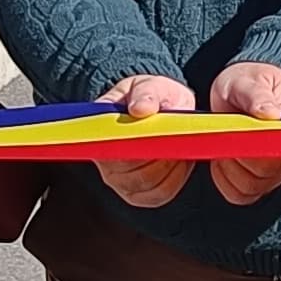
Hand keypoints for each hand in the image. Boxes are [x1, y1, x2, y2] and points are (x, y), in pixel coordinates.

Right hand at [95, 73, 200, 208]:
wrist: (164, 108)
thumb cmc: (152, 96)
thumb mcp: (149, 85)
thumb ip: (146, 92)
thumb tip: (139, 109)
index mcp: (98, 132)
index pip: (108, 148)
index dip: (133, 146)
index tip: (155, 133)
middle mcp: (104, 160)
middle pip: (129, 172)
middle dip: (158, 155)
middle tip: (176, 137)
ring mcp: (120, 180)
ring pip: (146, 184)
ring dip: (169, 166)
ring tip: (179, 145)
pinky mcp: (140, 193)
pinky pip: (159, 194)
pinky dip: (176, 178)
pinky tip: (182, 160)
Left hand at [204, 59, 280, 204]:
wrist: (239, 93)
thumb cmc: (246, 84)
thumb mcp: (247, 81)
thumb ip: (257, 95)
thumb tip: (272, 115)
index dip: (262, 147)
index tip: (243, 131)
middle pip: (267, 173)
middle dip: (240, 154)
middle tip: (229, 131)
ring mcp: (277, 171)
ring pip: (252, 187)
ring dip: (230, 167)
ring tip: (227, 141)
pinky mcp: (259, 183)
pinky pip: (239, 194)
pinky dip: (224, 179)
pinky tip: (223, 157)